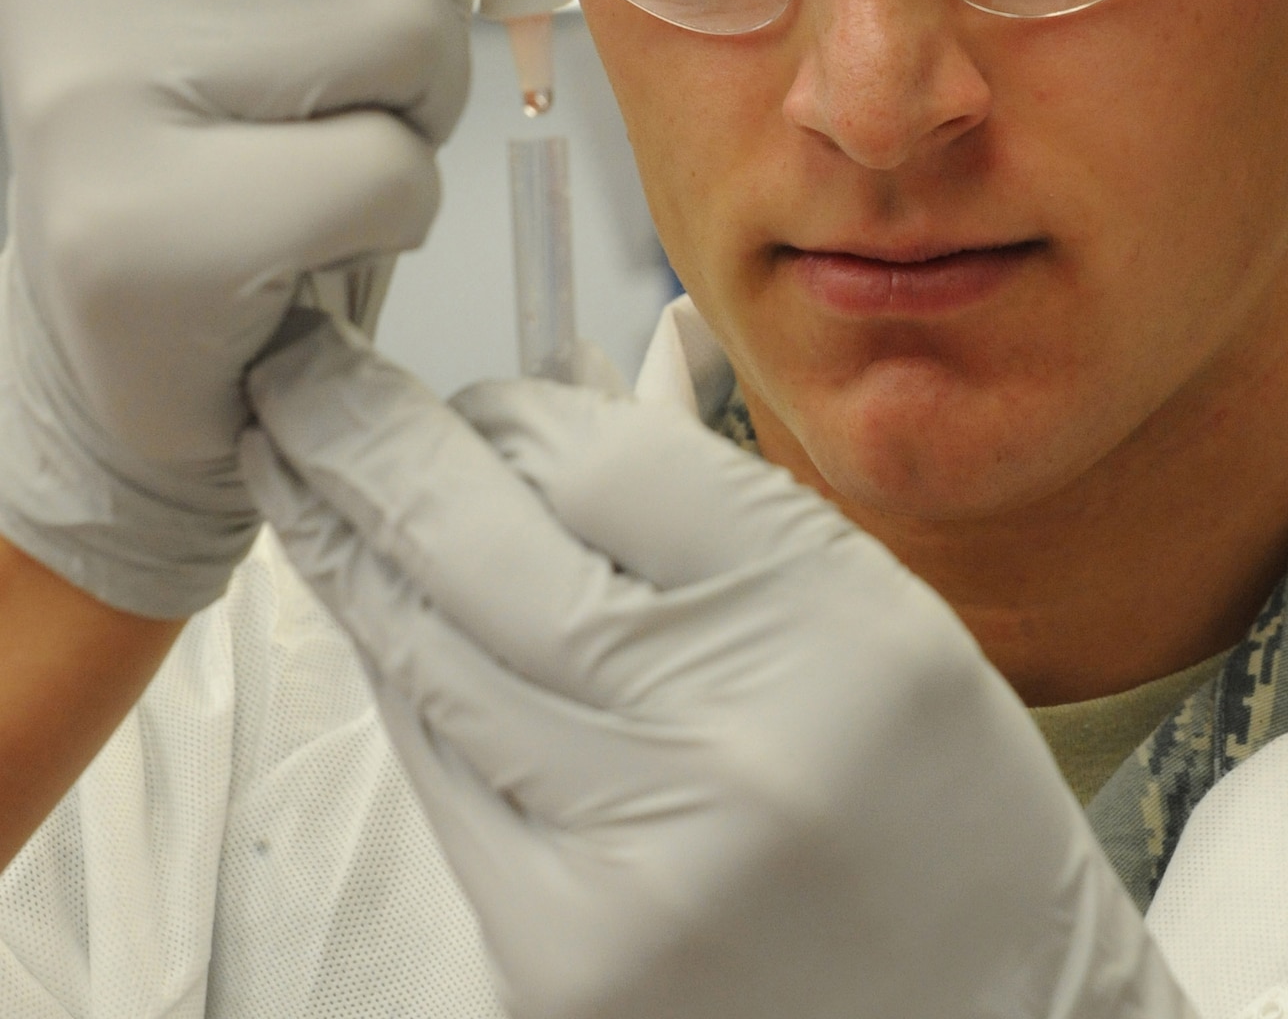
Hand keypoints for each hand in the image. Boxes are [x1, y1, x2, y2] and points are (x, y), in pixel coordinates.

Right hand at [0, 0, 664, 617]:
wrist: (156, 318)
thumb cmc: (275, 93)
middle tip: (363, 21)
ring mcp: (83, 69)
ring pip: (392, 16)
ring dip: (419, 89)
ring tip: (323, 125)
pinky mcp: (126, 227)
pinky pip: (379, 169)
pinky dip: (391, 201)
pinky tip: (303, 224)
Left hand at [243, 326, 1197, 1018]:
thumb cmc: (945, 826)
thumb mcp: (887, 628)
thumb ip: (722, 525)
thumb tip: (546, 427)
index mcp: (838, 627)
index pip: (603, 462)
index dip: (511, 412)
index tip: (476, 396)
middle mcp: (729, 743)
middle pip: (480, 548)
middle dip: (362, 446)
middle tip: (294, 377)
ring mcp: (630, 870)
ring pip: (432, 658)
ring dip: (350, 552)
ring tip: (293, 471)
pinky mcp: (560, 963)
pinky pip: (443, 776)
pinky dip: (405, 676)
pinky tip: (373, 609)